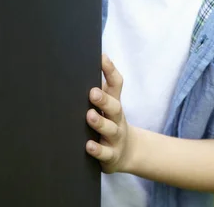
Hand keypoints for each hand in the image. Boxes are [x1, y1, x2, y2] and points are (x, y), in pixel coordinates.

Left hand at [86, 54, 133, 173]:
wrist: (127, 152)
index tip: (101, 57)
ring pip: (110, 130)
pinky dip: (97, 150)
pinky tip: (88, 145)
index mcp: (115, 103)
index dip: (110, 70)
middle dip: (104, 100)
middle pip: (115, 107)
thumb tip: (86, 61)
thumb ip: (100, 87)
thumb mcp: (109, 104)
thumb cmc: (110, 122)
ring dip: (100, 123)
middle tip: (92, 92)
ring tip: (89, 116)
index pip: (116, 84)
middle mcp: (117, 118)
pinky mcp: (111, 155)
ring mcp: (115, 137)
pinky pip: (105, 153)